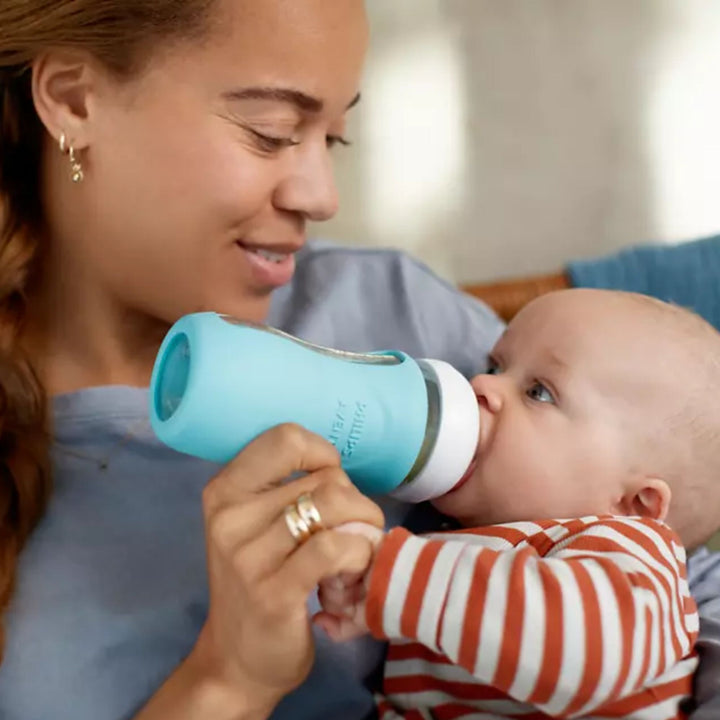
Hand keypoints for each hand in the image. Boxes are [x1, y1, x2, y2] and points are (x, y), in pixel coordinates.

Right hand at [189, 424, 384, 714]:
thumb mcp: (254, 525)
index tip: (329, 484)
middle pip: (324, 479)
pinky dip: (360, 553)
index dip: (322, 455)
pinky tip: (354, 569)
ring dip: (364, 527)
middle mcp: (230, 517)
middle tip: (352, 530)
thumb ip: (285, 488)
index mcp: (225, 491)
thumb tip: (336, 465)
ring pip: (334, 506)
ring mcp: (249, 556)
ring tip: (358, 548)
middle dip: (354, 503)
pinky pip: (336, 547)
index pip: (285, 438)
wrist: (237, 660)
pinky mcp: (273, 593)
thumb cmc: (258, 581)